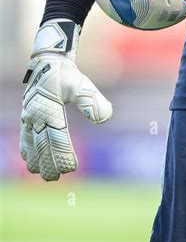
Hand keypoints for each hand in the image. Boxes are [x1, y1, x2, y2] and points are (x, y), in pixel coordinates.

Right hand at [20, 19, 112, 181]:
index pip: (57, 137)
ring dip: (36, 159)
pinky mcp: (26, 115)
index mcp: (48, 108)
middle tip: (54, 178)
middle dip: (47, 162)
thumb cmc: (66, 75)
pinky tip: (29, 159)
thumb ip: (91, 101)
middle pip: (41, 144)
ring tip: (41, 173)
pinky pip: (24, 136)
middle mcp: (35, 114)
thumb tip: (104, 117)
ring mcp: (28, 116)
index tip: (71, 168)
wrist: (48, 62)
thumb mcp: (82, 84)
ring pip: (30, 142)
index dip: (63, 154)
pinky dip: (26, 149)